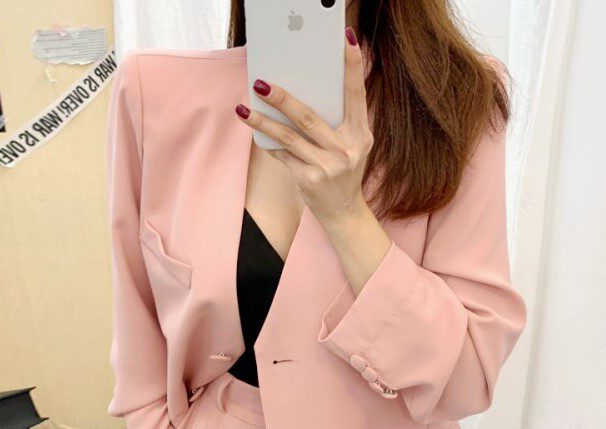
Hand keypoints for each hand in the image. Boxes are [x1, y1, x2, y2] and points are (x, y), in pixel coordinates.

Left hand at [234, 26, 373, 225]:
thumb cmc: (344, 171)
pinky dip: (268, 143)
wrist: (344, 211)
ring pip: (289, 137)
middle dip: (282, 98)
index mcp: (361, 134)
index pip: (357, 94)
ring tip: (244, 108)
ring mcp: (328, 166)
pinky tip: (255, 131)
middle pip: (309, 117)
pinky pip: (283, 156)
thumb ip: (337, 122)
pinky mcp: (309, 180)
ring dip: (263, 121)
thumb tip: (304, 91)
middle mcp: (347, 149)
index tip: (346, 38)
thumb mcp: (352, 145)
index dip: (353, 65)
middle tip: (261, 82)